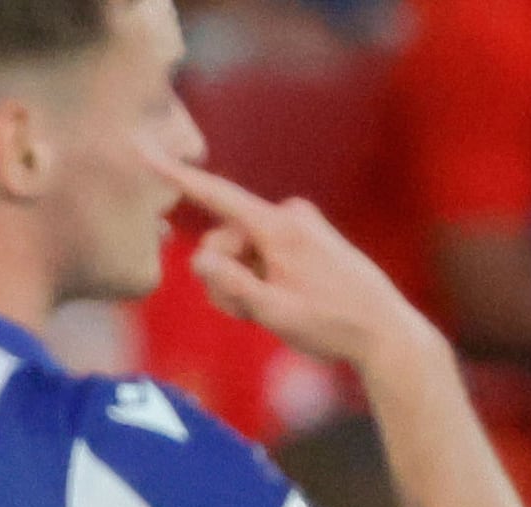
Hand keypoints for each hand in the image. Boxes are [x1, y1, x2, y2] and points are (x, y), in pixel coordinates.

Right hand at [152, 154, 441, 376]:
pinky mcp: (304, 239)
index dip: (177, 176)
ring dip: (240, 284)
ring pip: (238, 252)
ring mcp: (298, 226)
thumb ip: (231, 285)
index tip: (146, 151)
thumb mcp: (273, 312)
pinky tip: (282, 301)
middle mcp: (289, 216)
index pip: (217, 196)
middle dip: (223, 276)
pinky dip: (257, 281)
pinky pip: (259, 255)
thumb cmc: (331, 325)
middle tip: (249, 312)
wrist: (384, 330)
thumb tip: (198, 257)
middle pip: (222, 239)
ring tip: (269, 311)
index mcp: (280, 227)